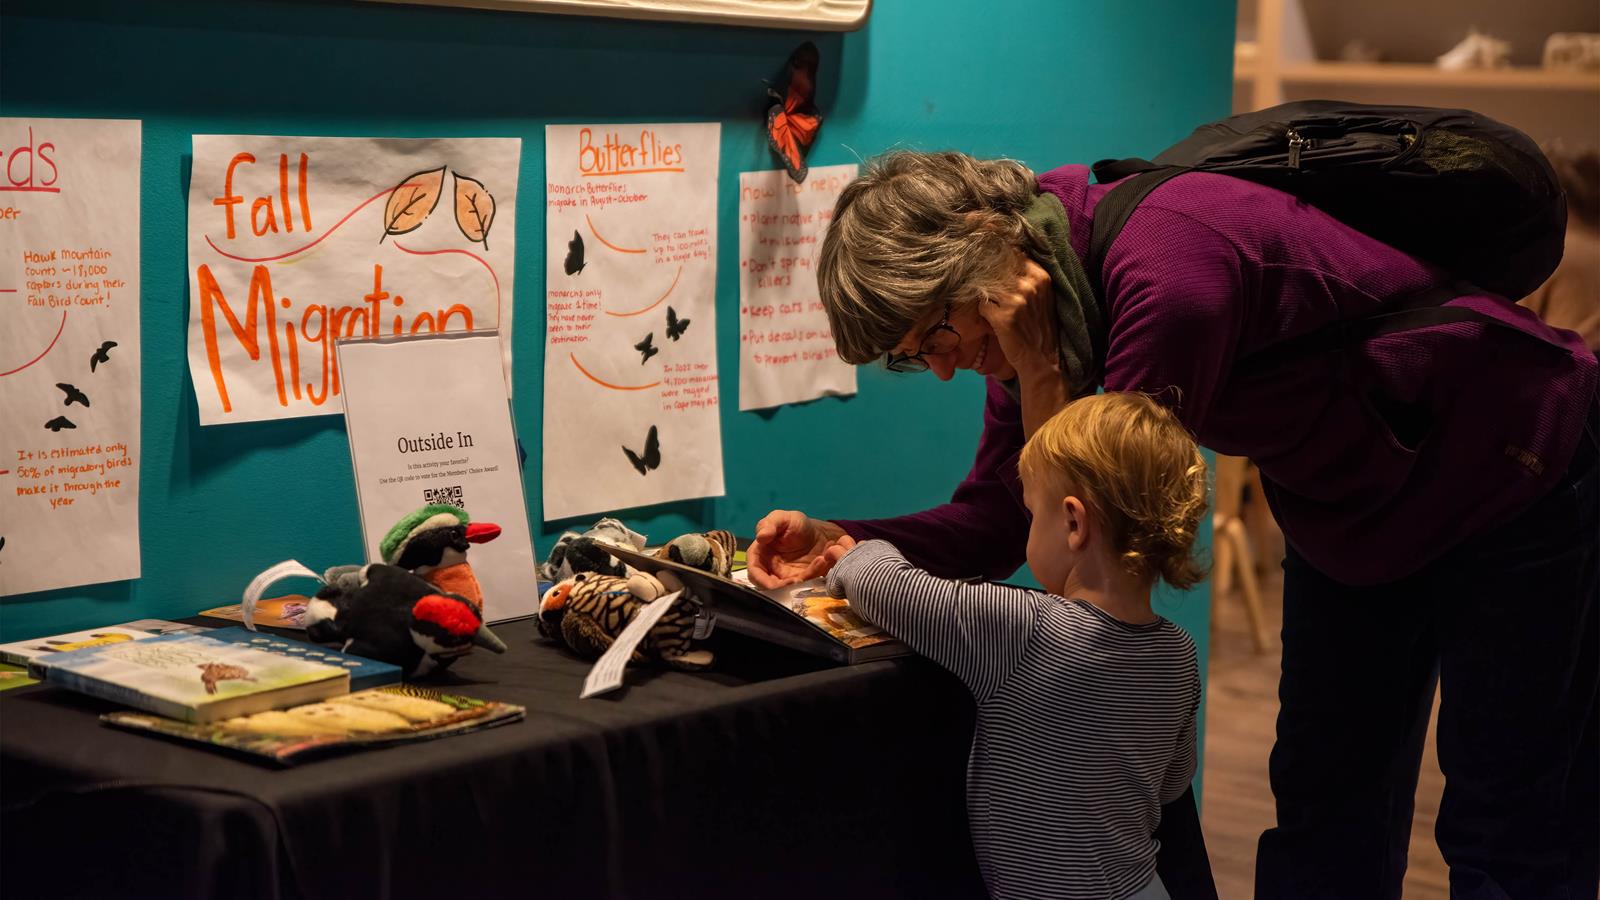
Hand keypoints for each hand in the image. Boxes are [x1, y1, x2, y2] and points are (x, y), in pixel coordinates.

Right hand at [747, 510, 856, 588]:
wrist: (819, 533)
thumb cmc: (795, 524)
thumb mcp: (782, 518)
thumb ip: (769, 524)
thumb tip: (760, 537)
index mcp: (760, 555)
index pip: (754, 572)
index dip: (761, 580)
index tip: (774, 583)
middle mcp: (770, 570)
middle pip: (768, 587)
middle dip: (781, 588)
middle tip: (797, 579)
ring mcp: (786, 578)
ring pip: (788, 589)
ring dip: (800, 582)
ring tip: (814, 564)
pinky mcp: (801, 581)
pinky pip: (805, 583)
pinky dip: (813, 574)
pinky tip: (821, 560)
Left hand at [978, 255, 1059, 382]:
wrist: (1041, 357)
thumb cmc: (1038, 324)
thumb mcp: (1040, 294)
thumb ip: (1025, 275)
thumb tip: (1001, 254)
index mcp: (1040, 275)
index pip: (1012, 253)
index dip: (997, 256)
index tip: (990, 260)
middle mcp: (1030, 283)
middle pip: (996, 266)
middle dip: (986, 274)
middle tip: (987, 287)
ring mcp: (1017, 299)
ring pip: (987, 285)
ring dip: (984, 294)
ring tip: (993, 306)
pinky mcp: (1004, 316)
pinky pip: (982, 305)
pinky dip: (983, 311)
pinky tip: (992, 319)